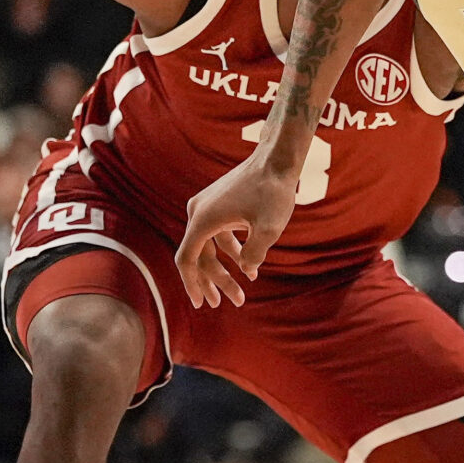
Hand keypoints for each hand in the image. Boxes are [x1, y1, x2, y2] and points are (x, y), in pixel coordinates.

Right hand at [175, 154, 296, 307]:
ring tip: (240, 294)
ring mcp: (207, 206)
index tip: (200, 303)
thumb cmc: (273, 191)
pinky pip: (219, 234)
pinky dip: (231, 252)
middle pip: (200, 256)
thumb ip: (254, 254)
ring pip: (210, 246)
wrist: (276, 158)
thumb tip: (246, 270)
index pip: (187, 260)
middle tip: (228, 303)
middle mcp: (198, 212)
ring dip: (224, 270)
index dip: (192, 284)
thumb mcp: (269, 228)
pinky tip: (249, 269)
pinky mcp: (219, 203)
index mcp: (203, 220)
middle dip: (214, 282)